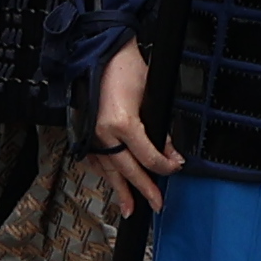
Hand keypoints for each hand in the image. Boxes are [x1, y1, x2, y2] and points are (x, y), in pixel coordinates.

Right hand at [87, 42, 183, 216]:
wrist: (102, 52)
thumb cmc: (127, 67)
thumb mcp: (152, 97)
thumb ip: (161, 131)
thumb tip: (171, 155)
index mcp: (122, 123)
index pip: (147, 156)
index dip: (164, 167)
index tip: (175, 168)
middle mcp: (104, 132)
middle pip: (127, 170)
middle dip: (143, 189)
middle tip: (156, 205)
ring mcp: (92, 133)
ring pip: (108, 169)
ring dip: (120, 189)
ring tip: (129, 208)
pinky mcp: (86, 131)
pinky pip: (96, 159)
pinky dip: (104, 172)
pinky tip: (111, 181)